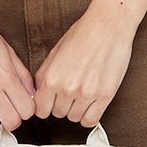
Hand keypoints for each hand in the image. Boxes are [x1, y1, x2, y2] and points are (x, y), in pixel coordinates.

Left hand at [32, 8, 133, 125]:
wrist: (108, 26)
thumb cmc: (83, 34)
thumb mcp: (54, 52)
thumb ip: (44, 75)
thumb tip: (38, 93)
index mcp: (52, 78)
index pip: (40, 110)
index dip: (44, 107)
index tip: (49, 104)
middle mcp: (68, 89)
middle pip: (58, 114)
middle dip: (61, 106)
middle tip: (68, 94)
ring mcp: (87, 94)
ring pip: (74, 118)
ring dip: (76, 110)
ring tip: (81, 96)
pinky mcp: (105, 95)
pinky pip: (91, 120)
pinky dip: (89, 117)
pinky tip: (90, 107)